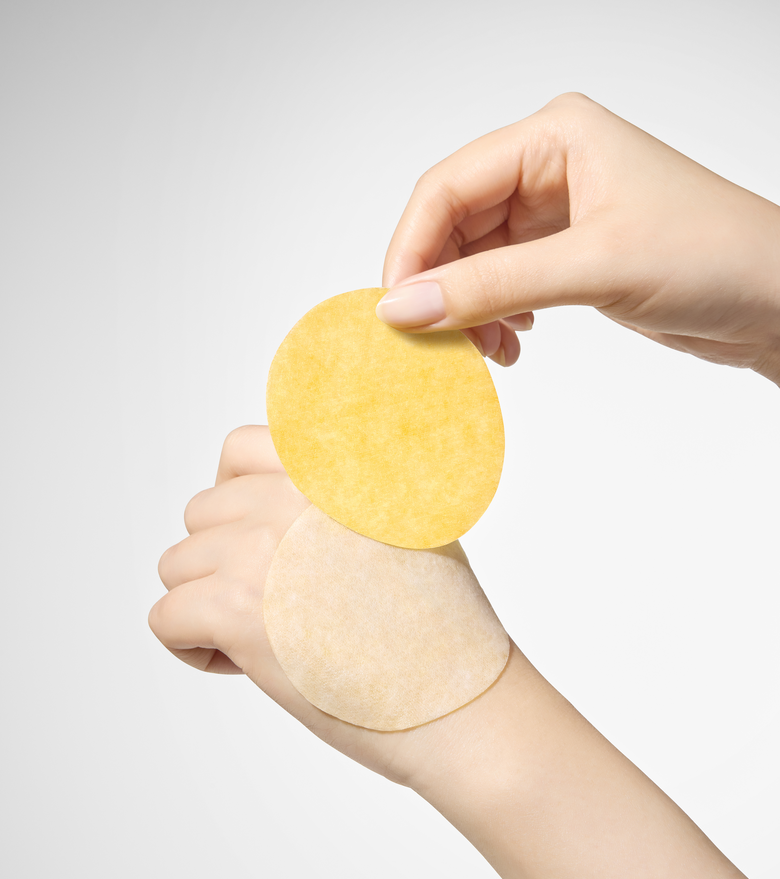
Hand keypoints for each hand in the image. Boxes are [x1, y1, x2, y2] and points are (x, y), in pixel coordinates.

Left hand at [147, 425, 486, 784]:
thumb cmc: (442, 633)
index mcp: (335, 471)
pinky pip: (165, 618)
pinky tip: (247, 665)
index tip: (265, 546)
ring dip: (209, 604)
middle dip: (227, 562)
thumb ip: (346, 498)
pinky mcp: (235, 607)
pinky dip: (193, 648)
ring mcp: (261, 547)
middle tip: (282, 607)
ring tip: (272, 638)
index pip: (240, 448)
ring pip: (177, 565)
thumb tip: (279, 499)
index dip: (239, 500)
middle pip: (202, 513)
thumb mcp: (412, 528)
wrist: (461, 704)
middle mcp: (292, 496)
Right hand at [378, 92, 779, 382]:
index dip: (412, 248)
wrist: (777, 299)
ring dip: (468, 310)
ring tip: (486, 351)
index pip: (448, 187)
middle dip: (440, 286)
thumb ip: (492, 286)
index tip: (395, 311)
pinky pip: (504, 282)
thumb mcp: (593, 267)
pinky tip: (513, 344)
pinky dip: (496, 317)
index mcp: (554, 138)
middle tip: (435, 341)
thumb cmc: (713, 257)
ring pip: (475, 259)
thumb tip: (404, 307)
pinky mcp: (569, 254)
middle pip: (455, 224)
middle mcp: (550, 167)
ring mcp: (559, 213)